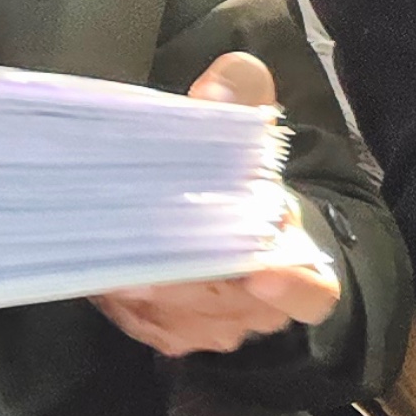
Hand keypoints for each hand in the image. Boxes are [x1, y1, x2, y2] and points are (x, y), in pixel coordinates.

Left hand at [90, 55, 341, 354]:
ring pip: (179, 318)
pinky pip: (145, 326)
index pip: (313, 287)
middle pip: (224, 301)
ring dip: (144, 293)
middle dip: (182, 280)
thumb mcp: (245, 140)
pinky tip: (102, 275)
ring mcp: (217, 325)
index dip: (292, 284)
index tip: (263, 275)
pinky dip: (122, 304)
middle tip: (140, 262)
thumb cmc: (239, 186)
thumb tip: (226, 80)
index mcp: (295, 257)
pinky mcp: (174, 335)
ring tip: (111, 265)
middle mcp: (261, 304)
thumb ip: (241, 106)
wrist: (225, 230)